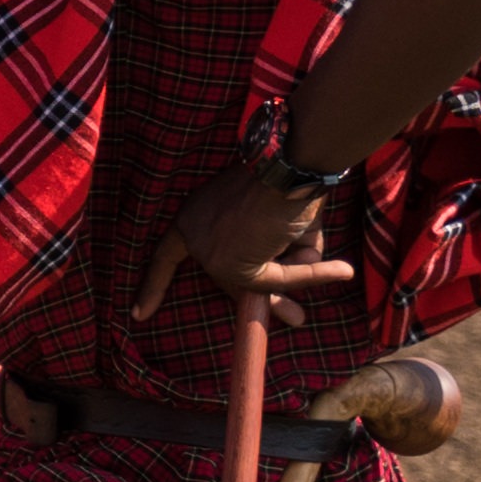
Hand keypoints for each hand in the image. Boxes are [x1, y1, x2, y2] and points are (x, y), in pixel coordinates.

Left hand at [134, 156, 359, 323]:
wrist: (289, 164)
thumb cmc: (286, 183)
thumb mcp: (281, 224)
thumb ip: (283, 256)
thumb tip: (294, 297)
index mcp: (195, 216)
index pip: (166, 255)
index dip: (155, 284)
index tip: (138, 315)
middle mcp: (194, 235)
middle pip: (231, 277)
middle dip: (271, 298)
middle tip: (295, 318)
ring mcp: (209, 252)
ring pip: (258, 280)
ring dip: (299, 276)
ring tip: (319, 272)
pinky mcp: (230, 265)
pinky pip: (276, 282)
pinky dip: (311, 274)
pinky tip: (342, 271)